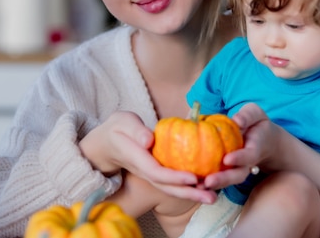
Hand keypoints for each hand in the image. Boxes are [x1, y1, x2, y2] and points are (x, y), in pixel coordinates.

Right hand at [80, 111, 217, 203]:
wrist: (106, 144)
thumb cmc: (117, 128)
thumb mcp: (122, 122)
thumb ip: (135, 130)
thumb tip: (149, 140)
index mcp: (137, 157)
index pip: (156, 172)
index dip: (174, 177)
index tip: (193, 177)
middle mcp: (144, 170)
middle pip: (167, 187)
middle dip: (189, 193)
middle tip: (212, 196)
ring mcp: (150, 174)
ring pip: (170, 189)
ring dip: (192, 194)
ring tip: (214, 197)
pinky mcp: (156, 174)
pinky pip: (172, 184)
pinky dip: (189, 187)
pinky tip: (207, 185)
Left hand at [202, 103, 277, 189]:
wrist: (265, 140)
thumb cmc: (257, 124)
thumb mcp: (255, 113)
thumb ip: (247, 116)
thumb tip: (237, 120)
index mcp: (255, 149)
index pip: (248, 156)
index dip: (239, 158)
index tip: (227, 159)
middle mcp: (247, 163)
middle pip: (238, 175)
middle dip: (224, 179)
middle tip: (209, 182)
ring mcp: (238, 169)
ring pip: (228, 181)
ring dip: (215, 185)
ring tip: (198, 187)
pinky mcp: (229, 171)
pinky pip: (220, 178)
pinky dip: (208, 182)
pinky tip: (193, 183)